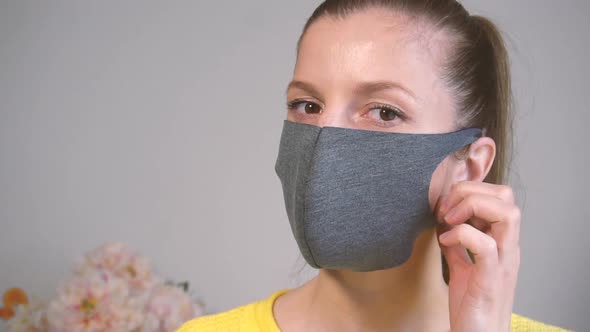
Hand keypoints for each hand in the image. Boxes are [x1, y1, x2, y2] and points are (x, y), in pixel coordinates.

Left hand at [437, 181, 520, 331]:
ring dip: (472, 207)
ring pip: (508, 215)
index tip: (446, 205)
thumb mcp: (461, 267)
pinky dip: (462, 234)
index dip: (471, 190)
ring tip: (449, 219)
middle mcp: (507, 249)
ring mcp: (502, 263)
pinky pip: (486, 246)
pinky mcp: (490, 280)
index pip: (501, 196)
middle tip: (446, 209)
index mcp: (501, 242)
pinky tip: (445, 241)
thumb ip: (457, 245)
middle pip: (506, 197)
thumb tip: (443, 223)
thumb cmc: (472, 305)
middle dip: (471, 191)